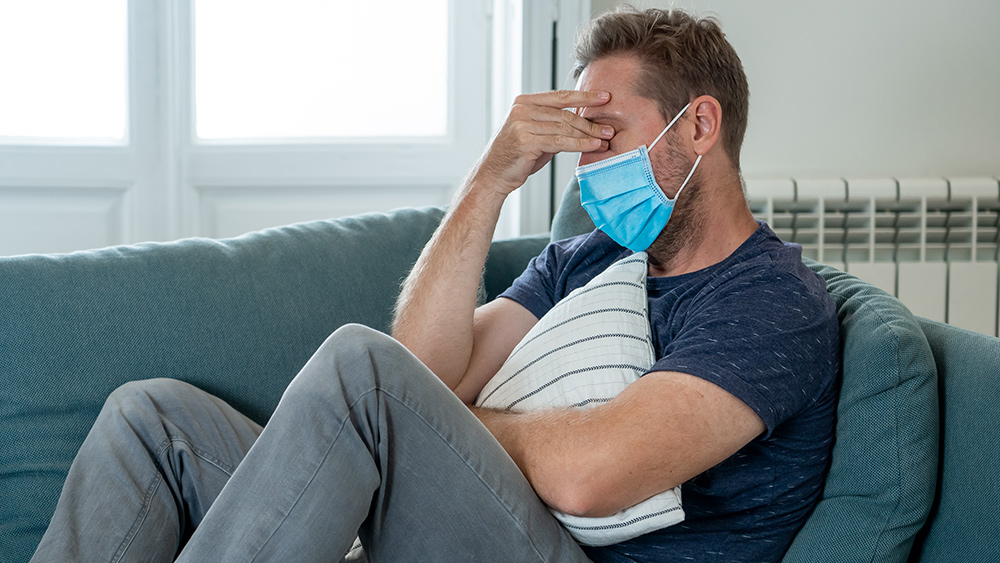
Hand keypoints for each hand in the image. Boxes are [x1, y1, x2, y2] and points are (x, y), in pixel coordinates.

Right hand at [472, 90, 613, 195]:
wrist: (493, 175)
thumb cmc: (516, 156)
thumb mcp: (536, 134)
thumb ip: (555, 125)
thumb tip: (585, 123)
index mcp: (524, 102)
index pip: (560, 96)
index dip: (584, 96)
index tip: (605, 98)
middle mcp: (522, 109)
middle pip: (564, 114)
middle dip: (590, 121)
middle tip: (609, 128)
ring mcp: (522, 124)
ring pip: (564, 127)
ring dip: (588, 134)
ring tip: (605, 139)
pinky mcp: (526, 141)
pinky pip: (559, 142)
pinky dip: (579, 144)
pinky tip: (592, 146)